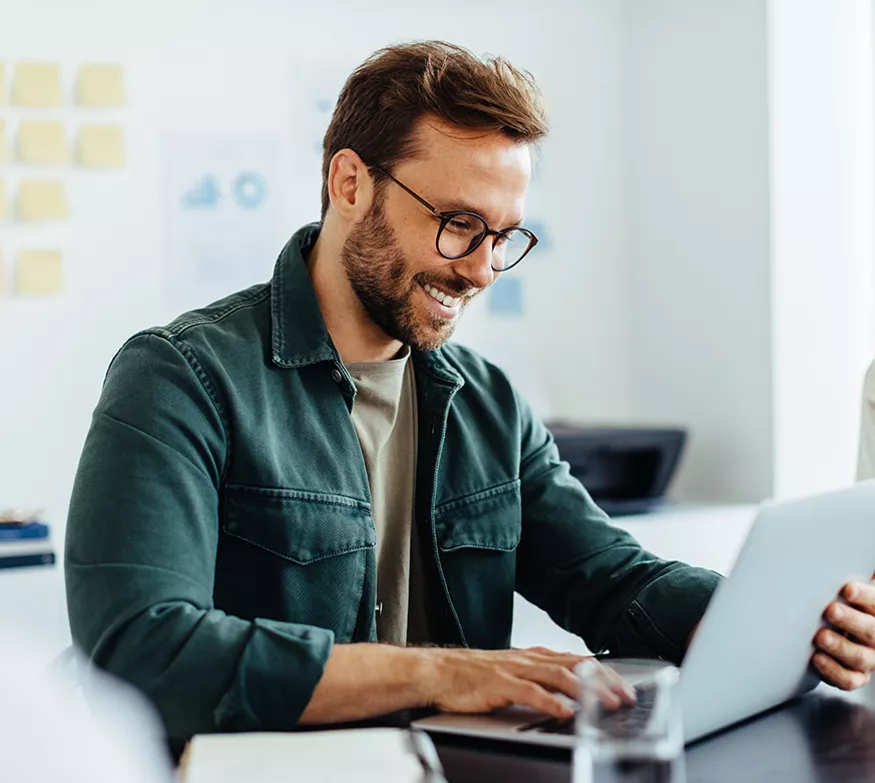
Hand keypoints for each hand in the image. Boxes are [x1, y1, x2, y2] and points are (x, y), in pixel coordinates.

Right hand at [422, 646, 634, 719]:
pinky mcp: (498, 683)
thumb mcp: (513, 671)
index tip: (626, 688)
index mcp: (534, 655)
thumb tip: (568, 693)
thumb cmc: (473, 676)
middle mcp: (528, 658)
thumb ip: (539, 678)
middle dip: (605, 682)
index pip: (577, 661)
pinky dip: (550, 702)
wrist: (437, 671)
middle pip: (575, 666)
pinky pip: (529, 692)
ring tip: (606, 705)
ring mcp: (514, 669)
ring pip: (558, 676)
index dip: (605, 674)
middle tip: (627, 697)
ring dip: (587, 691)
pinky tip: (565, 713)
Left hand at [812, 579, 874, 689]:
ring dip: (840, 647)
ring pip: (860, 657)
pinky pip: (849, 680)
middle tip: (830, 611)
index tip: (847, 589)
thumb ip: (842, 579)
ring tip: (820, 637)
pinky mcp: (856, 677)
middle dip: (851, 621)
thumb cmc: (837, 603)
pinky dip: (833, 671)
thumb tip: (834, 548)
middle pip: (871, 631)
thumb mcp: (843, 590)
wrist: (835, 632)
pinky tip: (817, 658)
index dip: (865, 597)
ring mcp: (869, 659)